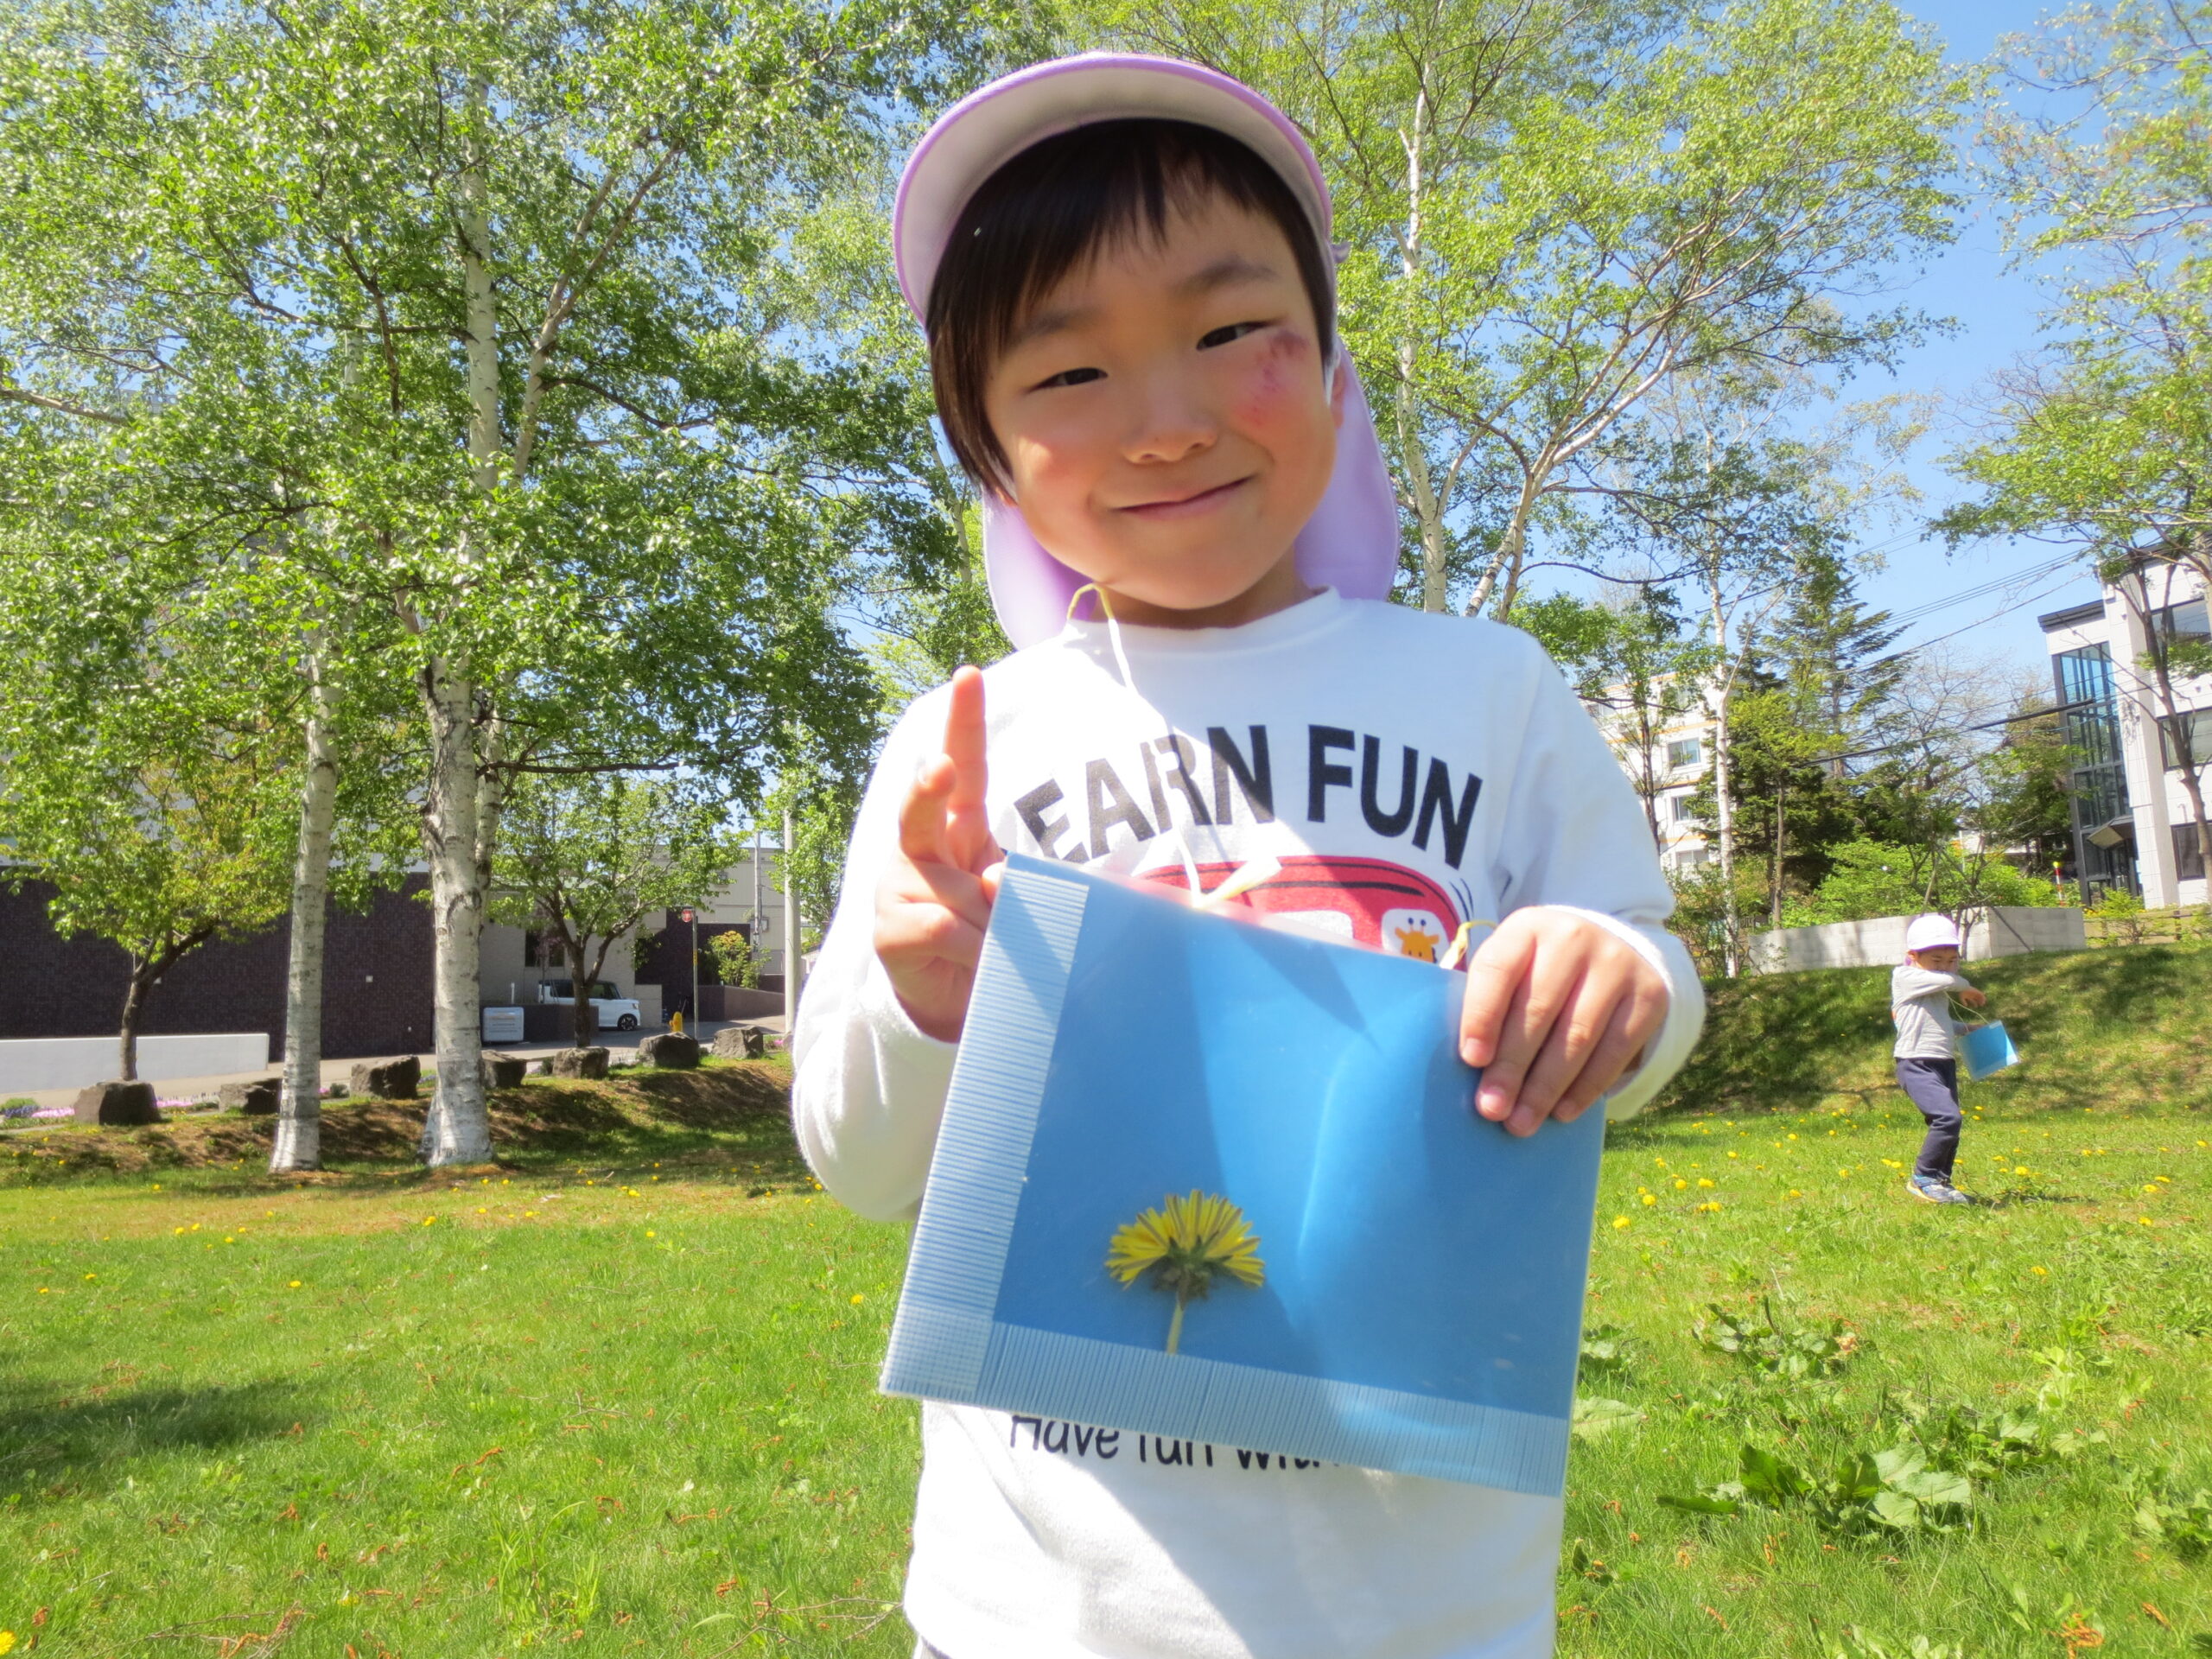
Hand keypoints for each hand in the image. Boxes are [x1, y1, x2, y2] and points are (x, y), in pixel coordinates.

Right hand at [875, 666, 1002, 1042]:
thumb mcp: (1019, 899)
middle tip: (942, 770)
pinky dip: (976, 951)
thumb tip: (992, 882)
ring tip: (995, 950)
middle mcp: (920, 846)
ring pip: (957, 893)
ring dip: (992, 927)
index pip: (965, 765)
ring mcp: (898, 884)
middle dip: (930, 786)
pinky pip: (946, 929)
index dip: (964, 721)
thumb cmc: (992, 933)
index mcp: (958, 825)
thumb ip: (1020, 883)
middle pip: (922, 807)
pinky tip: (977, 964)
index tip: (969, 676)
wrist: (954, 996)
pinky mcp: (888, 927)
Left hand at [1457, 908, 1668, 1136]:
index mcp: (1527, 927)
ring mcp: (1616, 964)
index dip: (1482, 1016)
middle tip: (1491, 1108)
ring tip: (1521, 1122)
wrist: (1611, 951)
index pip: (1498, 970)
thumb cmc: (1540, 972)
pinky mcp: (1649, 995)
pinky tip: (1562, 1112)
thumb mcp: (1513, 968)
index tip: (1471, 1060)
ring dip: (1545, 1087)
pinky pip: (1615, 1051)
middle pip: (1537, 1008)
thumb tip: (1471, 1068)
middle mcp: (1574, 937)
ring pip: (1577, 1035)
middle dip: (1511, 1066)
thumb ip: (1489, 1003)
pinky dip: (1585, 1087)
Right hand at [1960, 988, 1986, 1008]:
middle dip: (1979, 1002)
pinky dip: (1983, 997)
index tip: (1976, 1006)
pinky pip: (1981, 994)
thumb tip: (1966, 1006)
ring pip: (1980, 997)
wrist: (1963, 987)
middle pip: (1977, 999)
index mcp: (1969, 997)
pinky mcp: (1977, 991)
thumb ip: (1963, 1002)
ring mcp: (1975, 993)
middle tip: (1981, 1005)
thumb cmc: (1961, 992)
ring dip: (1982, 1000)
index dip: (1975, 1004)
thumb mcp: (1961, 998)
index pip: (1973, 1001)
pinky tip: (1984, 1000)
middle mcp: (1973, 995)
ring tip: (1983, 1003)